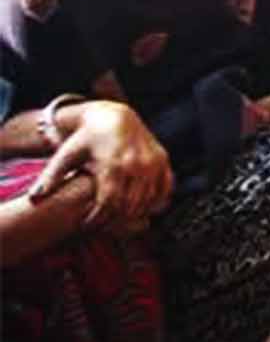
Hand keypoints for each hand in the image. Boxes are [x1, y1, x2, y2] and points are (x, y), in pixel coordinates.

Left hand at [30, 101, 171, 229]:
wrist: (113, 116)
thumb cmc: (86, 138)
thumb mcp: (66, 154)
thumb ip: (51, 177)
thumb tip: (34, 198)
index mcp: (113, 164)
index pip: (110, 204)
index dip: (99, 219)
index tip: (88, 223)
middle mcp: (138, 164)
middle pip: (129, 206)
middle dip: (115, 220)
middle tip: (102, 225)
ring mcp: (154, 163)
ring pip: (148, 202)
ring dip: (133, 214)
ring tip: (117, 218)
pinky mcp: (164, 162)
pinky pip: (165, 191)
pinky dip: (155, 203)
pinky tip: (139, 207)